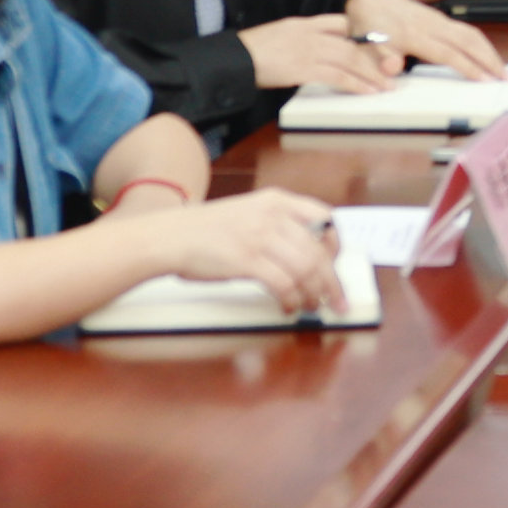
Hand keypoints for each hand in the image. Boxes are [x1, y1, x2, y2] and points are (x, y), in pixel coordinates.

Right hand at [143, 187, 338, 314]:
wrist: (170, 236)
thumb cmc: (207, 230)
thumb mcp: (249, 212)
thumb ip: (278, 225)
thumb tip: (309, 255)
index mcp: (277, 200)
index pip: (325, 219)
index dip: (335, 246)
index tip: (335, 265)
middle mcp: (273, 215)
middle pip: (318, 251)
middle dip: (332, 281)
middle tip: (337, 301)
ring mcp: (260, 237)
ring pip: (305, 269)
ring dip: (314, 294)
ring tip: (312, 306)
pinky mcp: (246, 260)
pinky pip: (283, 284)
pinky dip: (292, 299)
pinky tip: (288, 307)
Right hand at [242, 17, 402, 94]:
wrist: (233, 59)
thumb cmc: (252, 51)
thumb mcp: (280, 35)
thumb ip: (302, 38)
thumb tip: (320, 50)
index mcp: (304, 23)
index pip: (341, 22)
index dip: (362, 35)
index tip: (377, 47)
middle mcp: (310, 33)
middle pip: (352, 43)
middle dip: (375, 58)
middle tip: (393, 70)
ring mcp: (308, 50)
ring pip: (349, 59)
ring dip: (371, 74)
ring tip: (386, 86)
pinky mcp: (302, 69)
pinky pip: (337, 76)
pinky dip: (355, 84)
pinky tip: (367, 91)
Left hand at [350, 0, 505, 80]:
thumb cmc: (368, 23)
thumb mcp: (364, 43)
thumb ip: (379, 58)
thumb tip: (393, 70)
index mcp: (414, 34)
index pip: (448, 53)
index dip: (468, 67)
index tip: (486, 81)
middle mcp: (432, 26)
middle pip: (468, 42)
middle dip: (490, 60)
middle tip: (507, 79)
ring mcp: (439, 21)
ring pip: (472, 35)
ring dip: (491, 53)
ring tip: (504, 71)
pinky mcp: (442, 20)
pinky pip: (468, 31)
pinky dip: (483, 45)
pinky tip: (489, 56)